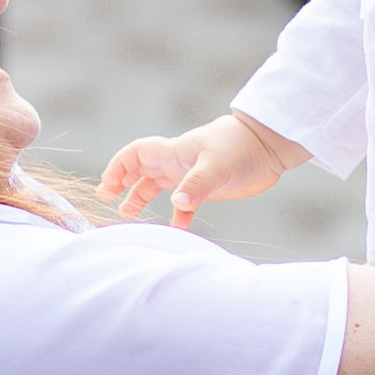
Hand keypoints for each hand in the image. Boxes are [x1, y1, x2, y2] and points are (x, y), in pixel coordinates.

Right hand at [98, 111, 299, 226]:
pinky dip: (178, 216)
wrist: (268, 146)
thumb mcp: (216, 166)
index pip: (136, 155)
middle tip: (107, 198)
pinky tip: (177, 228)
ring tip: (128, 214)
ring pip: (157, 186)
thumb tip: (177, 205)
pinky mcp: (206, 188)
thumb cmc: (240, 147)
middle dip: (122, 182)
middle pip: (140, 170)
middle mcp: (177, 162)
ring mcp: (190, 175)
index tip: (108, 186)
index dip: (118, 167)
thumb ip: (196, 185)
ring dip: (142, 198)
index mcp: (174, 152)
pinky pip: (185, 204)